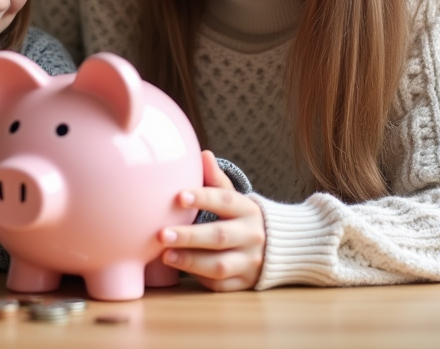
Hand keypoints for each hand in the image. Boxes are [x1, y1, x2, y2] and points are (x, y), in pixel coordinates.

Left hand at [158, 150, 265, 291]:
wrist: (277, 249)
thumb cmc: (241, 218)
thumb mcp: (235, 198)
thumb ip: (216, 180)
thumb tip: (203, 155)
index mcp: (248, 209)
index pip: (226, 200)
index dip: (203, 198)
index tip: (179, 196)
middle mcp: (252, 235)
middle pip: (220, 236)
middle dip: (189, 236)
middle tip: (162, 234)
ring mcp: (249, 261)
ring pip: (219, 265)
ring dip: (190, 261)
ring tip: (165, 255)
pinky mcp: (243, 282)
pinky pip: (220, 284)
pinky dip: (199, 278)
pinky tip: (180, 269)